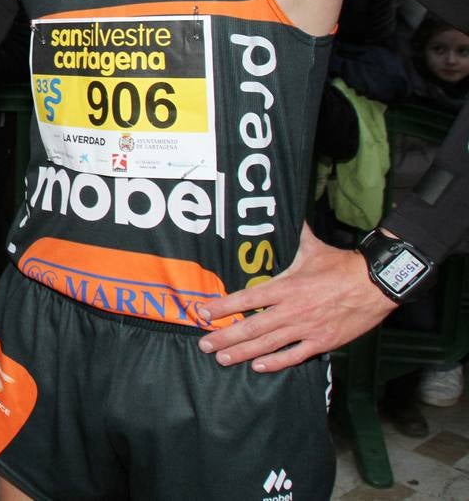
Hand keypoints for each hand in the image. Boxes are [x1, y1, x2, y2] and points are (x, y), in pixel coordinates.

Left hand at [197, 223, 397, 371]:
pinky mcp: (322, 342)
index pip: (246, 299)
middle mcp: (292, 310)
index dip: (222, 307)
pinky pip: (294, 356)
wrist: (376, 285)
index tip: (203, 313)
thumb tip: (286, 212)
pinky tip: (258, 366)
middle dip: (225, 337)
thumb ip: (293, 233)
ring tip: (222, 358)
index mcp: (286, 287)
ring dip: (242, 353)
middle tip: (204, 344)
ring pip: (268, 345)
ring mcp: (306, 328)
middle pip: (251, 327)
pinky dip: (275, 362)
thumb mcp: (312, 247)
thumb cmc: (342, 265)